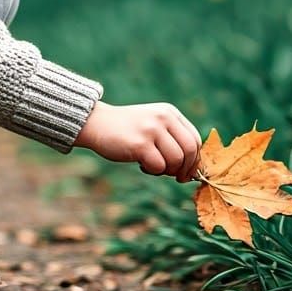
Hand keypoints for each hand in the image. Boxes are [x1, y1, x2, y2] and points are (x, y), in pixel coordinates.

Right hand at [72, 101, 201, 181]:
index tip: (188, 172)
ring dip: (167, 170)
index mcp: (170, 113)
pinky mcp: (140, 144)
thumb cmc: (127, 130)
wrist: (96, 123)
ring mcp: (152, 130)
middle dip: (186, 169)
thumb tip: (193, 168)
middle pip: (189, 150)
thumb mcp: (153, 124)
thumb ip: (172, 138)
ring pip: (175, 160)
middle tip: (178, 178)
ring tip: (153, 166)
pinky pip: (158, 166)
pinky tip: (141, 164)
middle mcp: (164, 118)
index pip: (195, 139)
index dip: (195, 160)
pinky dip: (153, 171)